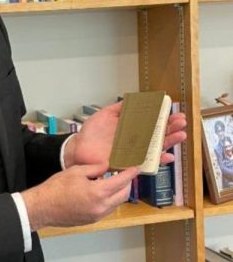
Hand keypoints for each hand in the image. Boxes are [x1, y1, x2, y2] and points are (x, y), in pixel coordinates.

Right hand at [22, 165, 137, 230]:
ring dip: (118, 193)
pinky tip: (101, 193)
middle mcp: (101, 206)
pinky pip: (107, 210)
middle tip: (125, 175)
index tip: (135, 168)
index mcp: (98, 192)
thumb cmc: (56, 188)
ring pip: (116, 204)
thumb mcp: (75, 171)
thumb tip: (107, 167)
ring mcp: (97, 215)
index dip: (130, 173)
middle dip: (127, 184)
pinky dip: (109, 201)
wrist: (43, 207)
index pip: (121, 181)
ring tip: (113, 183)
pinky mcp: (92, 220)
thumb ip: (94, 169)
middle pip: (124, 195)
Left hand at [64, 102, 187, 167]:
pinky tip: (168, 156)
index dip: (164, 118)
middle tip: (181, 122)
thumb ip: (119, 108)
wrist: (79, 149)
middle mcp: (136, 141)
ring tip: (181, 134)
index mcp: (131, 129)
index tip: (175, 112)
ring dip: (170, 142)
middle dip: (172, 128)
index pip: (152, 122)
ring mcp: (134, 152)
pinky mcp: (130, 163)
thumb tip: (134, 98)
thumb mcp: (105, 115)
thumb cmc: (91, 134)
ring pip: (157, 148)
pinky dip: (159, 161)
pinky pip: (147, 163)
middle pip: (158, 134)